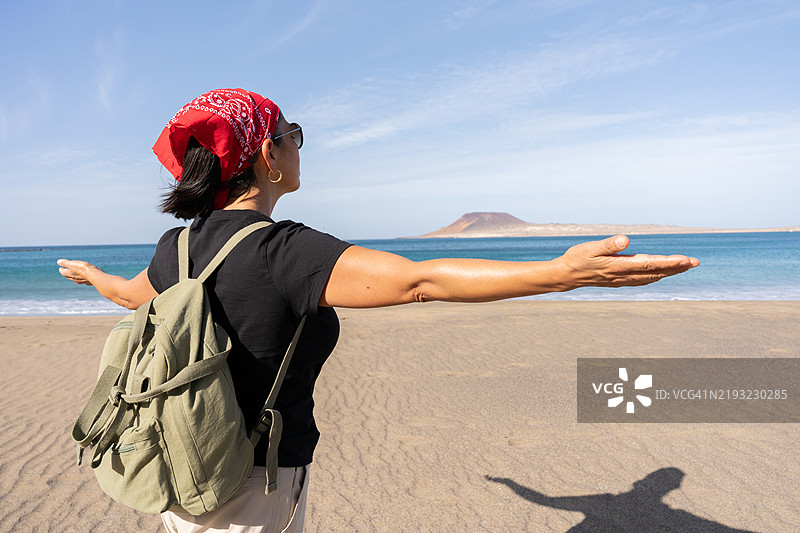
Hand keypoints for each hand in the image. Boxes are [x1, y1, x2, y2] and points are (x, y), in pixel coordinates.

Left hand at [57, 259, 103, 285]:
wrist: (93, 275)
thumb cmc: (82, 268)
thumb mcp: (72, 263)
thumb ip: (64, 263)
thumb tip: (58, 262)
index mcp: (68, 274)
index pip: (62, 272)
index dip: (61, 269)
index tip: (60, 267)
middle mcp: (73, 278)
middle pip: (68, 276)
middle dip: (67, 273)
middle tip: (67, 271)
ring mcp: (80, 281)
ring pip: (75, 279)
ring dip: (74, 277)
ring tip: (74, 275)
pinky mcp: (87, 282)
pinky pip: (83, 281)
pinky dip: (82, 280)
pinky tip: (84, 279)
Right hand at [557, 235, 698, 288]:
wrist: (566, 276)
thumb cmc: (577, 258)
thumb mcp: (590, 248)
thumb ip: (608, 244)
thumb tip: (625, 240)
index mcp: (618, 266)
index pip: (649, 264)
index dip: (668, 263)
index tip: (685, 260)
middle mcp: (623, 275)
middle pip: (654, 272)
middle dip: (675, 268)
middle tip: (694, 262)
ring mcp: (622, 280)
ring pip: (651, 277)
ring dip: (668, 272)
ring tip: (685, 266)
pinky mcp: (619, 280)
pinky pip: (642, 280)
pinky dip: (656, 276)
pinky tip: (661, 273)